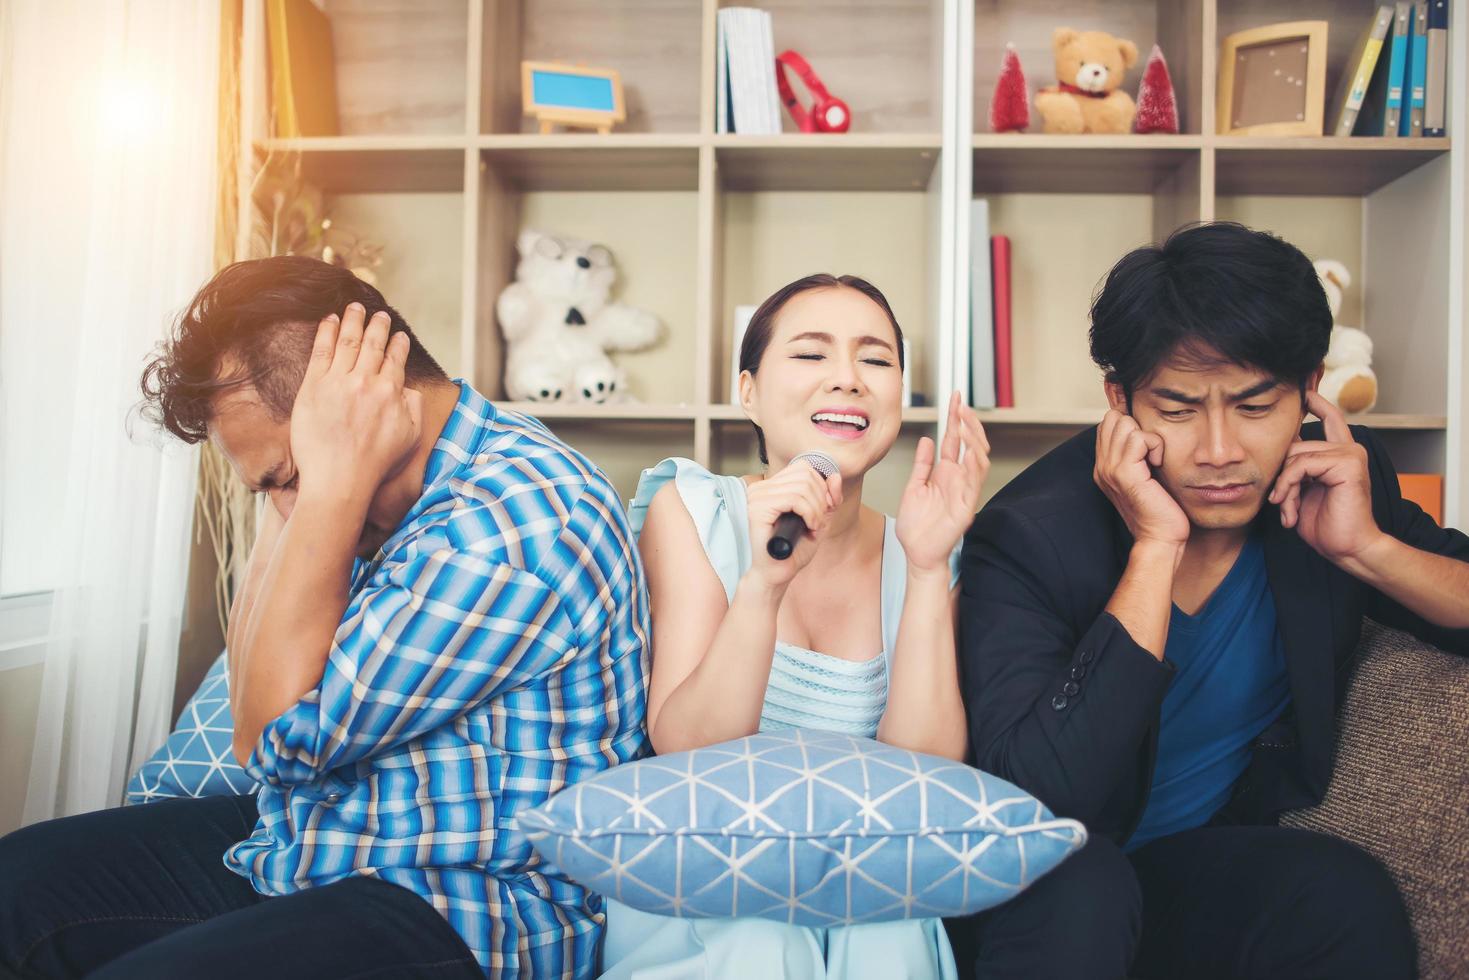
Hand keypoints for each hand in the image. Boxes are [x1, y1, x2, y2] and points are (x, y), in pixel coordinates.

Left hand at [290, 303, 422, 505]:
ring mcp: (338, 382)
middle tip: (380, 314)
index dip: (398, 344)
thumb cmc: (375, 464)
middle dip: (378, 325)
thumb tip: (409, 388)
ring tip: (355, 308)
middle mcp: (366, 382)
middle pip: (373, 344)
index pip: (396, 359)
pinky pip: (321, 351)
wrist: (339, 479)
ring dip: (353, 321)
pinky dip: (326, 332)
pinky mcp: (313, 387)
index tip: (399, 336)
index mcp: (391, 392)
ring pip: (348, 341)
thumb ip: (415, 408)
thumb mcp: (411, 437)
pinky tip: (330, 320)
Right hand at [744, 458, 841, 589]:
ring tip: (814, 527)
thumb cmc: (793, 550)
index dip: (822, 486)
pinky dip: (810, 513)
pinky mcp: (757, 510)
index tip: (825, 509)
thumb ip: (828, 498)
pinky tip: (809, 527)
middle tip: (819, 521)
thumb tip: (835, 476)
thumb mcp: (819, 520)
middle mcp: (760, 488)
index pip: (803, 468)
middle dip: (821, 498)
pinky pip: (793, 499)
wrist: (776, 575)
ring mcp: (757, 497)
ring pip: (802, 486)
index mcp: (771, 487)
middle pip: (805, 474)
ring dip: (817, 509)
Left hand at [897, 392, 989, 575]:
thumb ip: (922, 464)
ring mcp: (965, 492)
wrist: (917, 553)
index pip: (954, 440)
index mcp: (946, 473)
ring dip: (974, 439)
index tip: (955, 397)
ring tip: (966, 422)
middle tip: (961, 404)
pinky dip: (974, 466)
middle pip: (971, 444)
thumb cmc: (916, 526)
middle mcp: (958, 479)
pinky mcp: (967, 507)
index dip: (956, 418)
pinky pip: (975, 483)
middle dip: (968, 423)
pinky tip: (971, 451)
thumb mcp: (914, 487)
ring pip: (979, 459)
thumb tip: (927, 440)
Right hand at [1094, 410, 1189, 547]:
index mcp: (1104, 466)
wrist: (1159, 538)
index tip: (1147, 447)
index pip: (1109, 423)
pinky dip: (1155, 445)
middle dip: (1137, 428)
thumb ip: (1138, 455)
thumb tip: (1147, 432)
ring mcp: (1110, 469)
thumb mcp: (1145, 477)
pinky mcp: (1124, 473)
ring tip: (1153, 460)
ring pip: (1125, 423)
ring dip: (1147, 437)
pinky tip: (1157, 464)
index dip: (1131, 426)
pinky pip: (1139, 437)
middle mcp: (1102, 466)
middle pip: (1114, 418)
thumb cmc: (1160, 510)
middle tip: (1150, 453)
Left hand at [1268, 391, 1381, 562]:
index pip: (1328, 416)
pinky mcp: (1348, 463)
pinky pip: (1301, 465)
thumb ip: (1295, 467)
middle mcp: (1347, 448)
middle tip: (1282, 503)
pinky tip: (1290, 509)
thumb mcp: (1302, 490)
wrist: (1347, 547)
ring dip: (1283, 487)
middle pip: (1293, 444)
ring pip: (1294, 457)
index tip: (1302, 388)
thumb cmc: (1324, 523)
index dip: (1314, 401)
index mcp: (1339, 452)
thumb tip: (1277, 447)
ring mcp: (1350, 454)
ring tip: (1287, 509)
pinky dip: (1289, 486)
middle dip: (1280, 476)